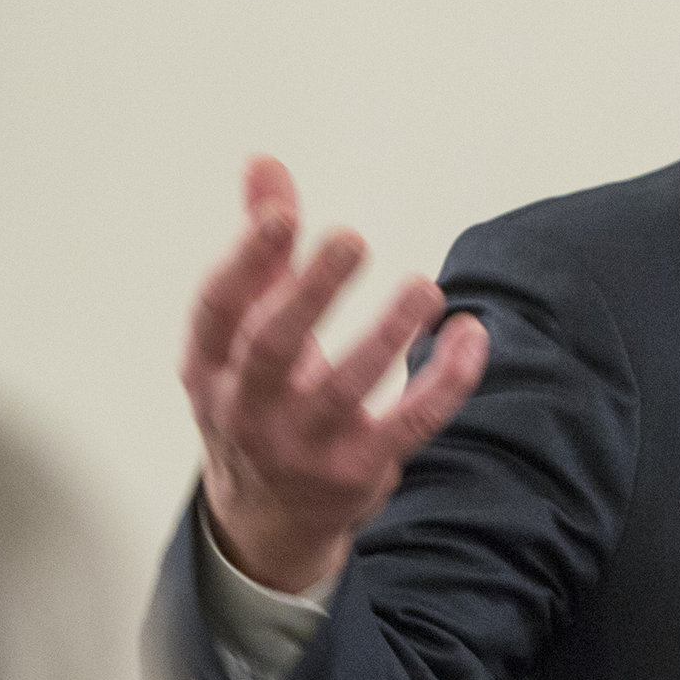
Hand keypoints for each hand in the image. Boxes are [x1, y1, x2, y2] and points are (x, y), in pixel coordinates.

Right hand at [181, 157, 489, 593]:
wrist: (268, 518)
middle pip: (272, 349)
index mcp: (210, 367)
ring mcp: (302, 448)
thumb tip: (264, 162)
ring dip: (388, 334)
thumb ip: (263, 249)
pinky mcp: (359, 471)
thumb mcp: (244, 334)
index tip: (281, 214)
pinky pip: (409, 424)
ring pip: (345, 390)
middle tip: (351, 238)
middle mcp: (247, 411)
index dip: (245, 261)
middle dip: (310, 292)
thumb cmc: (260, 400)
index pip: (218, 310)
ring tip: (424, 287)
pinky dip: (444, 381)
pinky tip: (469, 336)